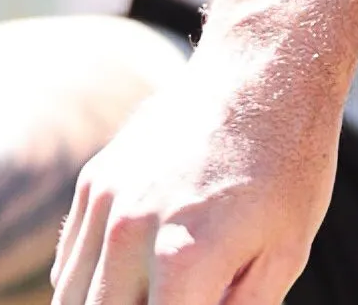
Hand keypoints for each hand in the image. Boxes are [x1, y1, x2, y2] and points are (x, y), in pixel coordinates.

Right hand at [51, 48, 338, 303]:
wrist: (262, 75)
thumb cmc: (287, 169)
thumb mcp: (284, 255)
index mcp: (182, 261)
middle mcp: (129, 235)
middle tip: (171, 300)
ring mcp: (104, 205)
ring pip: (72, 300)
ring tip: (150, 295)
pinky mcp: (93, 183)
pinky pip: (70, 264)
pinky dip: (87, 287)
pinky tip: (125, 287)